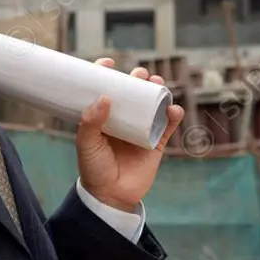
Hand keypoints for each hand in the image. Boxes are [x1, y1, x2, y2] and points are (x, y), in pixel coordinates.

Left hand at [74, 58, 184, 212]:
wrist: (110, 196)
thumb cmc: (93, 168)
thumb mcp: (86, 144)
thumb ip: (90, 123)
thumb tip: (104, 99)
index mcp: (103, 118)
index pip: (105, 91)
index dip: (107, 75)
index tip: (108, 63)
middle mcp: (123, 121)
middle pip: (133, 94)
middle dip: (138, 79)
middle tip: (139, 74)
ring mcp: (141, 130)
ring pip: (152, 105)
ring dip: (158, 92)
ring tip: (157, 83)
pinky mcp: (156, 143)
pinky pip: (168, 126)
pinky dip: (173, 116)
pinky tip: (174, 109)